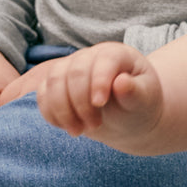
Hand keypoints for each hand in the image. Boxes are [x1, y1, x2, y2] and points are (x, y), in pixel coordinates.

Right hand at [35, 42, 162, 145]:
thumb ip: (135, 92)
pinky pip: (42, 94)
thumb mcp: (144, 100)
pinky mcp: (55, 84)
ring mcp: (70, 68)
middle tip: (94, 126)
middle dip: (80, 102)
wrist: (126, 117)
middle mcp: (90, 56)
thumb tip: (122, 83)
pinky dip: (50, 112)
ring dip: (62, 110)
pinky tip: (66, 127)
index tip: (99, 104)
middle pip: (74, 71)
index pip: (104, 60)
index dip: (99, 81)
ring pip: (53, 81)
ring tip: (78, 131)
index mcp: (117, 54)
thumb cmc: (139, 106)